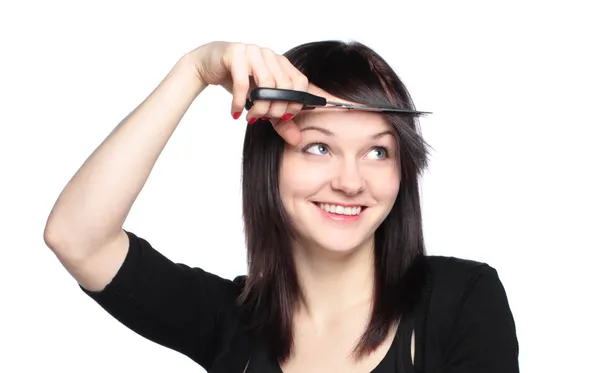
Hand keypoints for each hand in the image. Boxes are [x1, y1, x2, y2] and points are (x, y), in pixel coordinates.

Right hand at [186, 41, 307, 144]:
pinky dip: (239, 102)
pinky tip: (235, 112)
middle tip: (264, 118)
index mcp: (280, 62)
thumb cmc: (236, 80)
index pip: (300, 82)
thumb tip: (297, 140)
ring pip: (267, 84)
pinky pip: (242, 83)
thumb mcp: (261, 101)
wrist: (206, 64)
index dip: (295, 103)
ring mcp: (253, 51)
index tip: (283, 117)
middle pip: (285, 86)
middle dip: (276, 109)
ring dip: (259, 107)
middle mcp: (269, 54)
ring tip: (250, 117)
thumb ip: (279, 119)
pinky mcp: (235, 53)